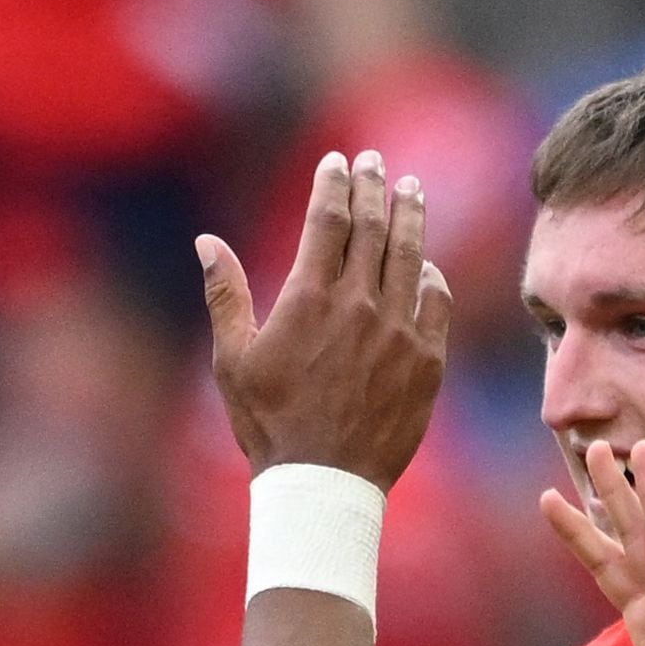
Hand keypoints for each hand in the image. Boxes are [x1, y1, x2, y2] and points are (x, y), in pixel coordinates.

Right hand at [198, 148, 452, 487]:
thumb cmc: (269, 424)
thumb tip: (206, 241)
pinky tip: (426, 265)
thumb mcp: (233, 360)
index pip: (328, 220)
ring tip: (410, 189)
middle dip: (373, 186)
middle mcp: (359, 306)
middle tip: (374, 162)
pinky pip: (437, 303)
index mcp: (309, 299)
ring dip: (410, 216)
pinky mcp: (427, 361)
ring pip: (410, 256)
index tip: (337, 162)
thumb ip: (225, 295)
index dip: (334, 184)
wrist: (324, 484)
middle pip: (372, 227)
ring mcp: (399, 332)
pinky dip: (432, 277)